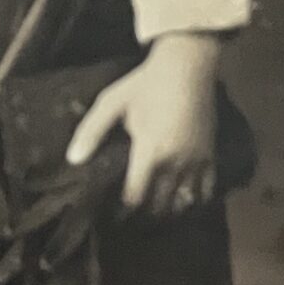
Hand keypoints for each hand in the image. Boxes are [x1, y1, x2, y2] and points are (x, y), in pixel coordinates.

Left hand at [65, 32, 221, 216]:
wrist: (188, 67)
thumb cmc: (144, 84)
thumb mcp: (112, 103)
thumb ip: (91, 131)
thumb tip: (72, 160)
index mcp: (149, 152)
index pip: (135, 195)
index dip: (123, 207)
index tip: (114, 212)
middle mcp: (174, 162)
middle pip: (160, 205)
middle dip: (145, 213)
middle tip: (133, 217)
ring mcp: (195, 161)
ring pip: (184, 202)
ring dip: (169, 210)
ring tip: (156, 212)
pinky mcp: (211, 155)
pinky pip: (206, 190)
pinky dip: (195, 200)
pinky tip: (183, 200)